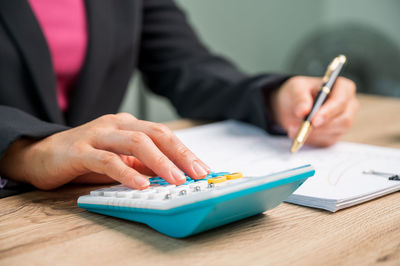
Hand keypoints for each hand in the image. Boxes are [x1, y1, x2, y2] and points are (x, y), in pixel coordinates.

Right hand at [0, 113, 209, 189]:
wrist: (41, 154)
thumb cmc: (85, 157)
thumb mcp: (120, 158)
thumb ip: (142, 162)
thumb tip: (173, 173)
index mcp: (129, 125)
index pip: (164, 135)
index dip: (185, 151)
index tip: (202, 169)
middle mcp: (116, 124)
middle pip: (155, 134)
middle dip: (180, 154)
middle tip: (197, 173)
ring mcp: (97, 135)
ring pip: (135, 143)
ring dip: (159, 162)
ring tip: (175, 179)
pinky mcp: (79, 150)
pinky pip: (107, 160)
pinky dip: (126, 172)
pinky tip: (141, 184)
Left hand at [271, 76, 358, 146]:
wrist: (292, 105)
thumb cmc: (299, 92)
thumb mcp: (295, 88)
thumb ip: (299, 98)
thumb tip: (303, 111)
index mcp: (343, 88)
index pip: (341, 101)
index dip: (328, 112)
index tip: (313, 121)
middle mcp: (348, 106)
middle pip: (343, 120)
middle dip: (321, 127)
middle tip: (302, 128)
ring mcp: (343, 122)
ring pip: (335, 133)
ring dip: (313, 134)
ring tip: (293, 129)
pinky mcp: (335, 135)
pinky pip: (326, 142)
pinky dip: (311, 140)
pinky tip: (298, 134)